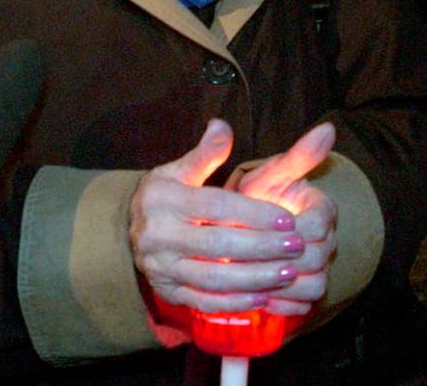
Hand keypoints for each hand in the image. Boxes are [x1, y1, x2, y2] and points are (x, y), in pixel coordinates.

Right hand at [130, 120, 307, 313]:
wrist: (129, 230)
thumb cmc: (165, 196)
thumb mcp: (179, 170)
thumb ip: (206, 152)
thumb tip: (223, 125)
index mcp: (162, 197)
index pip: (215, 206)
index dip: (253, 212)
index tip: (287, 219)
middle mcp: (157, 233)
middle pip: (217, 242)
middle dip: (262, 246)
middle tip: (297, 246)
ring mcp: (160, 266)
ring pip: (214, 276)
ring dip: (255, 277)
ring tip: (289, 273)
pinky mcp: (167, 291)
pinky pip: (205, 301)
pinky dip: (236, 301)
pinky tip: (264, 297)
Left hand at [235, 123, 337, 314]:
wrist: (247, 223)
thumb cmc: (258, 196)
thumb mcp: (270, 174)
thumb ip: (297, 156)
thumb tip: (328, 128)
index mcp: (321, 210)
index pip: (316, 226)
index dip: (286, 230)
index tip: (252, 228)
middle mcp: (327, 241)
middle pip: (316, 260)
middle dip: (279, 260)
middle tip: (243, 259)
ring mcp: (319, 268)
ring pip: (313, 286)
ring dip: (282, 287)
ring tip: (248, 281)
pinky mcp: (306, 291)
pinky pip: (304, 305)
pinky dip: (284, 305)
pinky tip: (257, 298)